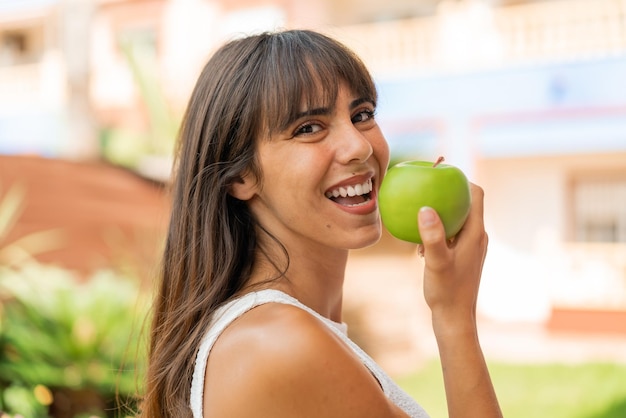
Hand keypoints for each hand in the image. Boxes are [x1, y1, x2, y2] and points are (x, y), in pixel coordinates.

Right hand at [417, 184, 502, 417]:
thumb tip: (426, 209)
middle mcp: (476, 237)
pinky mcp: (461, 256)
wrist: (455, 319)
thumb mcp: (436, 263)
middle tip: (426, 184)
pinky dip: (438, 228)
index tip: (442, 171)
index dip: (462, 179)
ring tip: (420, 208)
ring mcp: (470, 247)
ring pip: (457, 219)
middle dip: (448, 191)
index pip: (476, 194)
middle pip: (467, 203)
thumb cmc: (447, 292)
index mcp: (475, 233)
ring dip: (442, 211)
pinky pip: (451, 233)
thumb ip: (432, 236)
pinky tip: (419, 239)